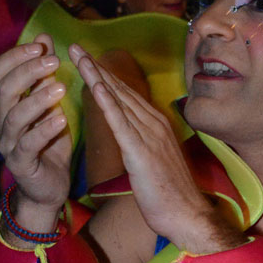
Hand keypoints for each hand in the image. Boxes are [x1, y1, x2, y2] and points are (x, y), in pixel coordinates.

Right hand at [0, 34, 71, 234]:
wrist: (47, 187)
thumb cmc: (49, 143)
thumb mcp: (50, 104)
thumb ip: (45, 74)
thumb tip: (44, 36)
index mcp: (5, 104)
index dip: (15, 56)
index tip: (41, 44)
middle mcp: (1, 121)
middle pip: (4, 90)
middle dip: (28, 72)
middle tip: (53, 61)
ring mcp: (8, 143)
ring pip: (14, 117)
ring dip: (37, 99)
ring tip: (61, 88)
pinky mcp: (20, 164)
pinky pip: (28, 144)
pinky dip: (44, 129)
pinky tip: (60, 118)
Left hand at [71, 43, 240, 252]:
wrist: (186, 215)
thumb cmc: (170, 195)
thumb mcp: (153, 162)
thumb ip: (142, 143)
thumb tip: (129, 136)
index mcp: (156, 125)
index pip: (126, 94)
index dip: (105, 74)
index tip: (86, 58)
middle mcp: (154, 124)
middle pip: (120, 89)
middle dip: (96, 67)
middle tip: (75, 46)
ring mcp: (149, 136)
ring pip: (118, 100)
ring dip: (97, 76)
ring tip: (79, 57)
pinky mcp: (141, 153)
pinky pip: (121, 124)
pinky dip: (108, 103)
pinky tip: (95, 87)